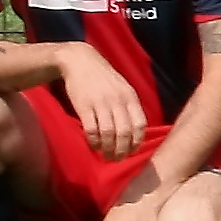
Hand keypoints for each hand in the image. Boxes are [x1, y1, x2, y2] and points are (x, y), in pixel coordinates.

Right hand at [56, 43, 147, 160]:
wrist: (80, 61)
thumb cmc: (103, 78)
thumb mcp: (123, 88)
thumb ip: (129, 106)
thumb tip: (136, 130)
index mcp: (130, 97)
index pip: (140, 124)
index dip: (137, 141)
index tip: (133, 151)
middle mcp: (118, 101)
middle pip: (125, 132)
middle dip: (123, 150)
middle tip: (118, 159)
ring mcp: (101, 103)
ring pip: (108, 134)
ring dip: (108, 149)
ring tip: (106, 156)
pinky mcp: (84, 106)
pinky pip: (91, 129)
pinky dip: (93, 141)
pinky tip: (93, 146)